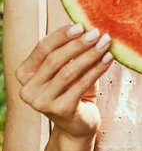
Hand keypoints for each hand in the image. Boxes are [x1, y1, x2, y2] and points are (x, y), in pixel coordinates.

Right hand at [15, 24, 113, 140]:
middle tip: (97, 33)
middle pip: (55, 59)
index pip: (42, 48)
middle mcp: (28, 89)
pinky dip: (97, 70)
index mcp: (24, 73)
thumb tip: (86, 26)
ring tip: (105, 43)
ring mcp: (42, 102)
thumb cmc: (72, 90)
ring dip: (90, 55)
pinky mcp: (60, 111)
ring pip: (68, 72)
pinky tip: (109, 59)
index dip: (62, 35)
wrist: (77, 124)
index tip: (81, 25)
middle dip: (78, 44)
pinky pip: (82, 85)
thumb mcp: (66, 68)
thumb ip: (68, 50)